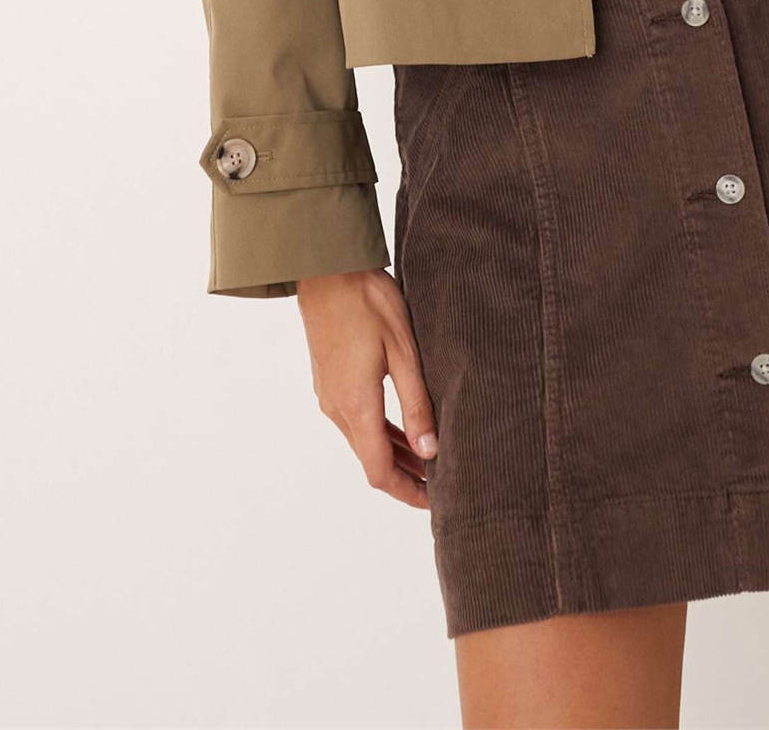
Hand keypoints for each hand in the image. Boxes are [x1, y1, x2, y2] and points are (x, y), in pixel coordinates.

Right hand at [297, 267, 437, 508]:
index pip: (379, 471)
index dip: (407, 492)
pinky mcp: (328, 380)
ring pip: (362, 441)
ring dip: (393, 455)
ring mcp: (328, 394)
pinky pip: (355, 420)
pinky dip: (380, 433)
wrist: (326, 267)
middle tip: (441, 484)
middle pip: (370, 460)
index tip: (435, 502)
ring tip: (428, 459)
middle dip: (405, 477)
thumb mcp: (403, 351)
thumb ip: (417, 404)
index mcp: (355, 405)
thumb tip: (430, 452)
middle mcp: (336, 407)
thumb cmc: (368, 301)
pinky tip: (402, 428)